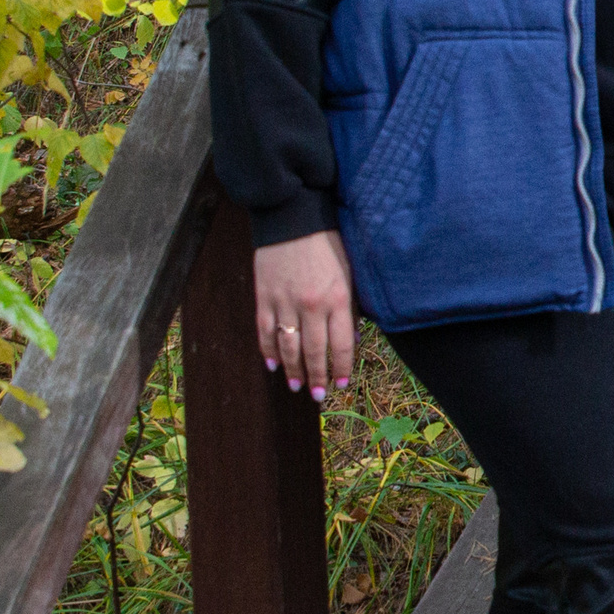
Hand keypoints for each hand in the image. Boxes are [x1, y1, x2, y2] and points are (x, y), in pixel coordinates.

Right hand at [252, 229, 355, 403]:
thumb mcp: (349, 273)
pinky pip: (265, 331)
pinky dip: (268, 350)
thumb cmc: (327, 243)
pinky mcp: (263, 296)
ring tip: (297, 385)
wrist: (293, 217)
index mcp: (337, 299)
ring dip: (292, 370)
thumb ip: (349, 306)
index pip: (340, 345)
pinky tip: (272, 364)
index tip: (340, 384)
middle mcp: (312, 306)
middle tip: (317, 395)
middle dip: (317, 376)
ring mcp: (285, 303)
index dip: (340, 368)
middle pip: (314, 352)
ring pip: (288, 347)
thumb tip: (350, 338)